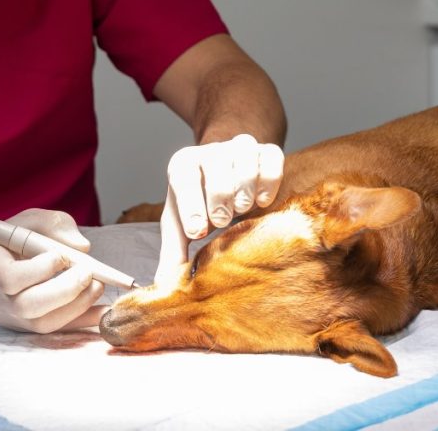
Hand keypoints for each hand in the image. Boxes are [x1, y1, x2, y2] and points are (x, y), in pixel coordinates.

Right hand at [0, 208, 105, 333]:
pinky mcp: (29, 328)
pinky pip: (57, 331)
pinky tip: (104, 312)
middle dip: (64, 290)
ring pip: (43, 323)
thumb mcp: (25, 222)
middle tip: (87, 273)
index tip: (60, 256)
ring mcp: (13, 317)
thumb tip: (83, 247)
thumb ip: (53, 225)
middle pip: (28, 306)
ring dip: (76, 306)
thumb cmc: (6, 242)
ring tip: (97, 285)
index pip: (10, 278)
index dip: (38, 270)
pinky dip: (82, 322)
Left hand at [155, 133, 283, 284]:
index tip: (197, 232)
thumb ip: (173, 255)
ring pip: (244, 156)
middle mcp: (210, 150)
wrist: (229, 177)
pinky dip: (268, 182)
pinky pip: (272, 158)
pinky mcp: (267, 150)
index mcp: (183, 165)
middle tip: (222, 221)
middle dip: (219, 198)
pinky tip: (262, 201)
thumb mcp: (182, 227)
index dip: (190, 204)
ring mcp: (240, 146)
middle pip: (215, 163)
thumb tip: (164, 291)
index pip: (183, 176)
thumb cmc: (202, 206)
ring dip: (244, 190)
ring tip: (242, 210)